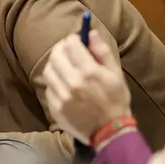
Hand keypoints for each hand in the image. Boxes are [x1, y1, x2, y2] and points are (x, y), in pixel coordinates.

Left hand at [42, 30, 131, 144]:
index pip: (71, 44)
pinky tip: (64, 84)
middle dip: (61, 49)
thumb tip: (91, 32)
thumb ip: (102, 52)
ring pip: (48, 71)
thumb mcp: (116, 74)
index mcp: (89, 72)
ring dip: (55, 65)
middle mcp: (72, 83)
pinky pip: (49, 88)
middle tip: (67, 49)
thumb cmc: (116, 100)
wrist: (110, 131)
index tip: (76, 40)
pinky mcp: (55, 107)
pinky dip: (54, 82)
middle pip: (55, 56)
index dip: (72, 39)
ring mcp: (61, 96)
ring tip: (65, 67)